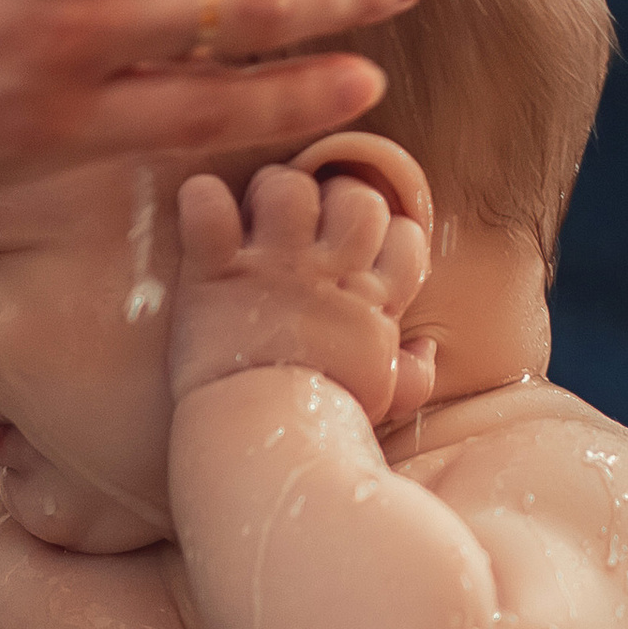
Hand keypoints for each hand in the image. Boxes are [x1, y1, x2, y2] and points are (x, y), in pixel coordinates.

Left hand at [166, 162, 427, 407]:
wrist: (262, 442)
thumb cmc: (320, 424)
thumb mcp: (380, 398)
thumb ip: (411, 373)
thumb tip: (426, 348)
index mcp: (371, 302)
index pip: (404, 234)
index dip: (384, 230)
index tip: (356, 246)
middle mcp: (329, 275)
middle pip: (356, 198)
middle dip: (334, 197)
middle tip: (303, 221)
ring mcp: (273, 268)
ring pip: (289, 186)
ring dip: (271, 191)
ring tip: (256, 216)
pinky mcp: (217, 270)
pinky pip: (209, 205)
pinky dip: (201, 199)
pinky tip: (203, 210)